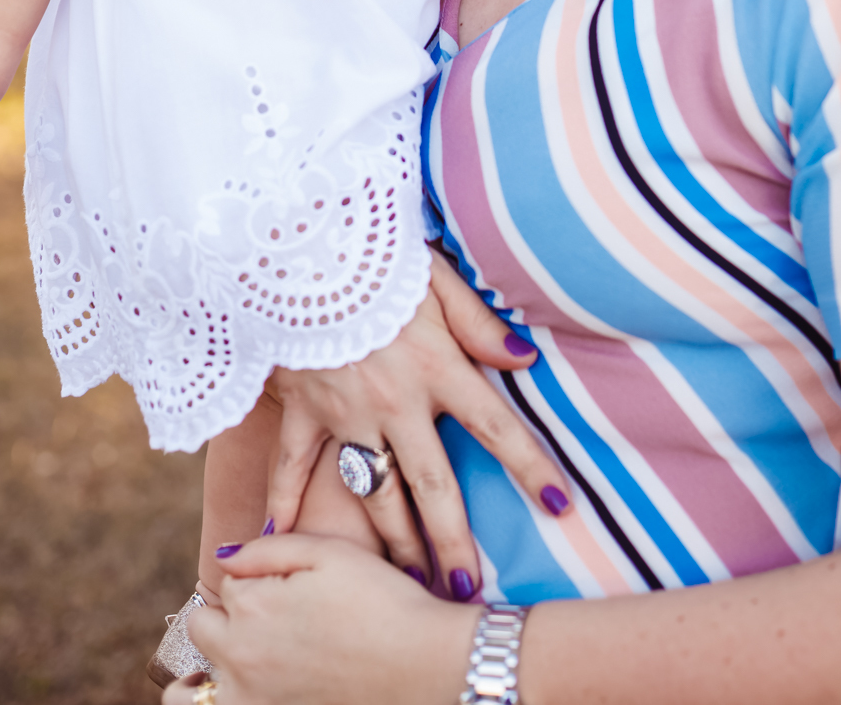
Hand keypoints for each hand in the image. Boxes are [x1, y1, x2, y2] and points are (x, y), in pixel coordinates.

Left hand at [165, 535, 477, 704]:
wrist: (422, 664)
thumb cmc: (382, 600)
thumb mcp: (329, 552)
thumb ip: (268, 549)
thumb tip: (224, 557)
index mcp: (252, 607)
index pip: (227, 582)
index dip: (257, 575)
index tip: (289, 581)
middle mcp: (240, 657)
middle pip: (203, 628)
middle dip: (229, 615)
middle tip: (271, 614)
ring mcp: (252, 699)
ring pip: (202, 681)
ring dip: (221, 661)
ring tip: (260, 652)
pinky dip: (235, 694)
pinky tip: (270, 680)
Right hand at [263, 250, 569, 588]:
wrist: (297, 250)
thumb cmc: (374, 256)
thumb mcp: (437, 278)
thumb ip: (480, 323)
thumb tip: (525, 359)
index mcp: (438, 368)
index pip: (496, 428)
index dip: (531, 467)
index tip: (561, 505)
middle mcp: (396, 403)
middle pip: (432, 486)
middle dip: (451, 542)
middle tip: (465, 591)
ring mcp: (346, 413)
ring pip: (373, 493)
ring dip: (391, 542)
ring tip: (406, 584)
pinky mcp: (303, 410)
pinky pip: (292, 468)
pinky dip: (284, 506)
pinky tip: (279, 545)